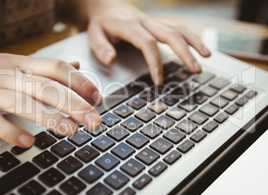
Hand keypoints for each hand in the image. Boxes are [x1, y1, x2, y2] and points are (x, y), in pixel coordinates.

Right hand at [0, 53, 101, 146]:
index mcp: (22, 65)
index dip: (79, 82)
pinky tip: (29, 142)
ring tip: (71, 131)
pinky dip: (10, 131)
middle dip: (74, 104)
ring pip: (23, 103)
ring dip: (49, 117)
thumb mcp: (19, 64)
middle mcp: (9, 76)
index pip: (56, 68)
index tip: (97, 97)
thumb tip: (77, 66)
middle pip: (46, 88)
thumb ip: (48, 68)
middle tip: (94, 120)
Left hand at [86, 0, 210, 84]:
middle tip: (195, 70)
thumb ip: (101, 48)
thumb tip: (112, 60)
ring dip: (194, 42)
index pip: (147, 43)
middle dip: (185, 53)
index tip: (160, 81)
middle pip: (170, 34)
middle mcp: (145, 21)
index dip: (155, 62)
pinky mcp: (159, 23)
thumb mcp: (93, 35)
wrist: (107, 6)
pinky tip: (202, 47)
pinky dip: (192, 37)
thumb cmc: (101, 24)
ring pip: (179, 28)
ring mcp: (154, 21)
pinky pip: (179, 27)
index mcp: (128, 26)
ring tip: (207, 57)